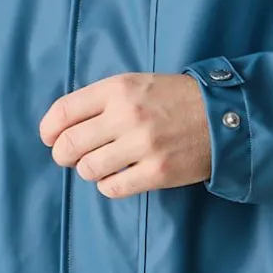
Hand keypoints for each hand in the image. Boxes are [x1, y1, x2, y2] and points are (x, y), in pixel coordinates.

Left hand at [39, 72, 211, 198]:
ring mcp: (142, 145)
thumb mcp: (136, 84)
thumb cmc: (174, 99)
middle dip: (63, 154)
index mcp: (118, 89)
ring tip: (101, 165)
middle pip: (69, 144)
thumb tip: (61, 127)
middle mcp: (127, 115)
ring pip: (88, 169)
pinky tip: (119, 176)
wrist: (223, 116)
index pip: (63, 112)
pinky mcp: (157, 171)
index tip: (50, 138)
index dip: (49, 130)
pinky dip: (108, 185)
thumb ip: (101, 100)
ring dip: (88, 170)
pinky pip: (112, 188)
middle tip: (71, 157)